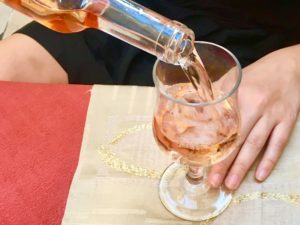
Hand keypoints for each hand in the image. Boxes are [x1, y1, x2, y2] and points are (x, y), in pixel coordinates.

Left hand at [208, 45, 299, 189]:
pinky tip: (260, 176)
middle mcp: (256, 107)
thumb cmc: (257, 74)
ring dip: (243, 167)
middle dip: (225, 163)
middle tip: (214, 182)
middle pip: (238, 140)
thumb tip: (191, 108)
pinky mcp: (288, 121)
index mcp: (239, 97)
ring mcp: (273, 116)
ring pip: (256, 145)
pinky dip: (269, 160)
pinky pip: (278, 144)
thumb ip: (214, 94)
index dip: (213, 146)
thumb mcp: (233, 79)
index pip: (224, 127)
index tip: (202, 163)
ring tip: (231, 184)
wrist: (290, 66)